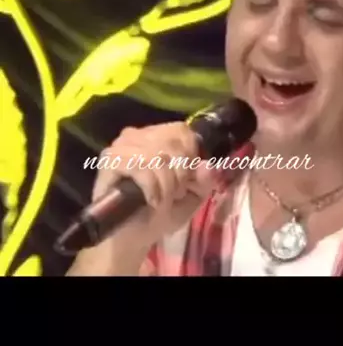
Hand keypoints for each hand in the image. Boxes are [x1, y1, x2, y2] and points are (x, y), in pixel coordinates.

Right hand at [68, 121, 219, 275]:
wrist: (132, 238)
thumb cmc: (160, 213)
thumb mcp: (192, 197)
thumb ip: (204, 180)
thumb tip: (208, 166)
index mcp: (156, 136)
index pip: (181, 130)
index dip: (190, 154)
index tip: (188, 179)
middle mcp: (136, 136)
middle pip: (171, 143)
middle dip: (180, 175)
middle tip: (175, 194)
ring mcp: (121, 147)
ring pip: (156, 156)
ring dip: (166, 184)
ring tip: (162, 200)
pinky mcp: (109, 161)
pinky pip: (140, 167)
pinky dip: (152, 187)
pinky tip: (151, 200)